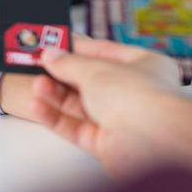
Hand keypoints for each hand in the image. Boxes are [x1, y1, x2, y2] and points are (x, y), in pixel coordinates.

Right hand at [29, 35, 181, 177]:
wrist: (155, 143)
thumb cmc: (142, 99)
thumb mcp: (96, 69)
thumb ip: (69, 63)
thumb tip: (51, 56)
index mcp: (144, 65)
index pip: (105, 52)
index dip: (76, 49)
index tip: (52, 46)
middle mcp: (134, 93)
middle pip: (89, 81)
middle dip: (62, 75)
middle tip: (37, 67)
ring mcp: (121, 120)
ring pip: (80, 106)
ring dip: (56, 96)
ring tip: (36, 86)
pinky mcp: (107, 144)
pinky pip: (76, 128)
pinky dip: (56, 117)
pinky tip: (38, 106)